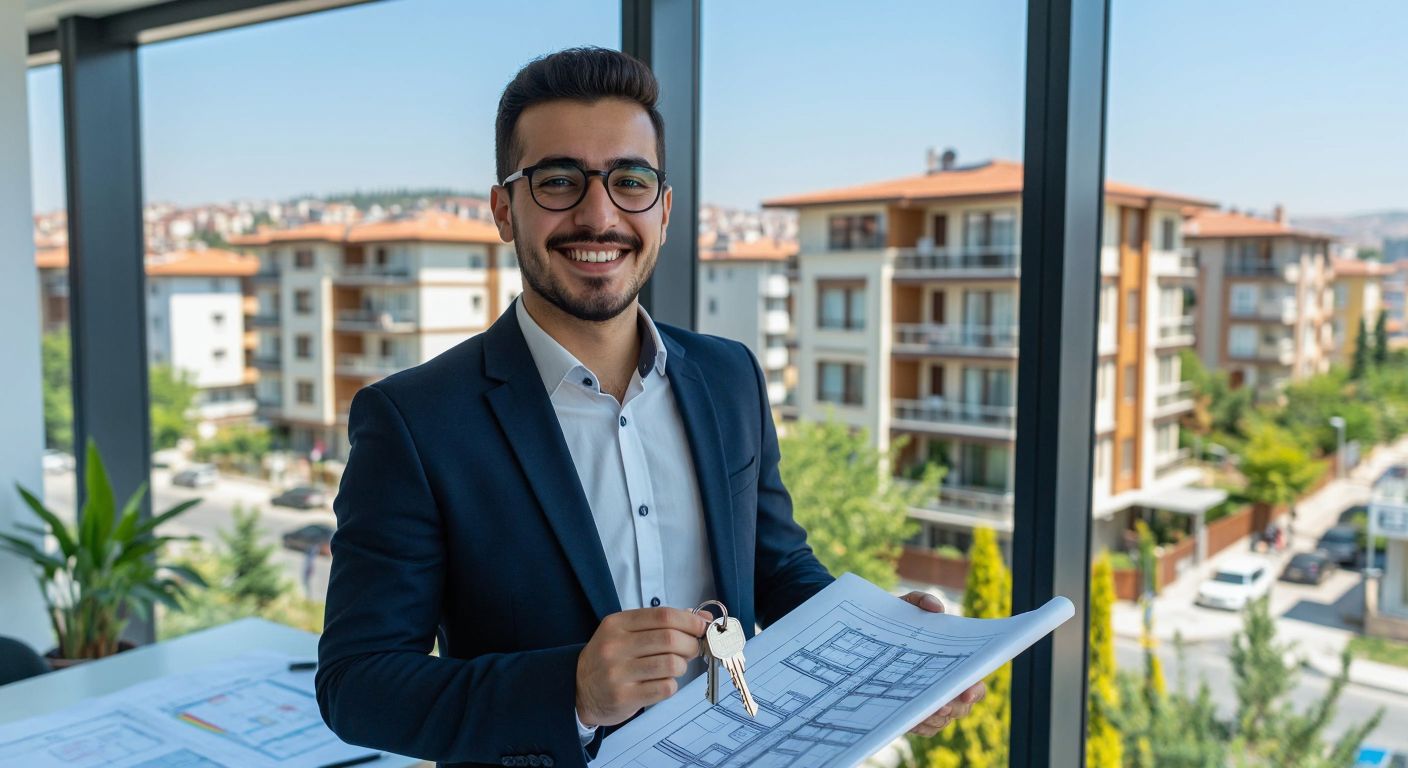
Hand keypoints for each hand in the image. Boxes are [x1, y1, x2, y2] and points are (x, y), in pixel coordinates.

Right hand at [575, 607, 709, 727]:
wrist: (579, 690)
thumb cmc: (610, 658)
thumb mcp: (626, 632)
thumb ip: (662, 623)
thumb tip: (703, 618)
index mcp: (617, 624)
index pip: (663, 616)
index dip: (689, 621)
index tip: (702, 627)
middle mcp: (614, 646)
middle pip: (670, 639)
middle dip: (691, 644)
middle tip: (693, 649)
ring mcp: (617, 673)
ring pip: (671, 664)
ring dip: (682, 666)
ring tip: (674, 667)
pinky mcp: (623, 697)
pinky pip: (665, 688)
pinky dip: (671, 685)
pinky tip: (661, 682)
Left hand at [899, 590, 987, 736]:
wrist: (867, 636)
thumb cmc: (895, 621)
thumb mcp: (904, 606)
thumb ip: (920, 601)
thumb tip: (935, 608)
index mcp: (952, 662)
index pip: (974, 681)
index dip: (975, 689)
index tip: (966, 691)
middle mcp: (946, 685)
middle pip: (961, 707)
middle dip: (953, 708)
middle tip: (940, 705)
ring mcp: (932, 701)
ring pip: (943, 720)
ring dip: (935, 719)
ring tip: (921, 713)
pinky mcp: (915, 714)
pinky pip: (924, 728)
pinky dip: (919, 726)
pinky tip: (909, 721)